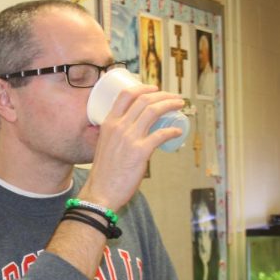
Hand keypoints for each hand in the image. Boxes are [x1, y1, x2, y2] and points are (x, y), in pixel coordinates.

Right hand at [79, 83, 185, 210]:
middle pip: (144, 100)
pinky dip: (172, 131)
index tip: (155, 88)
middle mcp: (119, 126)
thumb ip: (118, 136)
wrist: (100, 192)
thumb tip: (137, 134)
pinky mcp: (140, 152)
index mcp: (109, 123)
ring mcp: (129, 138)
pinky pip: (160, 135)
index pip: (126, 95)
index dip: (143, 87)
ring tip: (179, 106)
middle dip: (163, 95)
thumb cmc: (104, 173)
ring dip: (170, 105)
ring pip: (153, 111)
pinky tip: (178, 132)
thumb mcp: (106, 145)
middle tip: (174, 98)